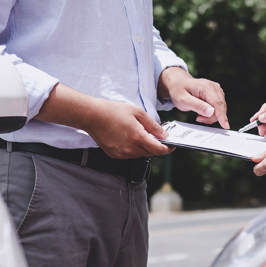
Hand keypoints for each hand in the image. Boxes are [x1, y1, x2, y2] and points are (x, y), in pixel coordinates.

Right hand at [34, 83, 172, 157]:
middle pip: (150, 153)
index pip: (158, 150)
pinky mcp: (115, 155)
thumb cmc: (114, 111)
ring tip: (142, 135)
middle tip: (158, 137)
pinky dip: (134, 149)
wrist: (93, 116)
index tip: (172, 146)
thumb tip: (164, 134)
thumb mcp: (137, 113)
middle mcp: (130, 149)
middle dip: (157, 147)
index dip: (168, 149)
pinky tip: (130, 138)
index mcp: (138, 137)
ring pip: (140, 154)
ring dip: (145, 147)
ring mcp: (122, 153)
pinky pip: (130, 155)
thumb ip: (153, 125)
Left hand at [158, 67, 228, 127]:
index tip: (225, 126)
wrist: (178, 84)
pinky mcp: (217, 94)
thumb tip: (211, 112)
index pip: (217, 103)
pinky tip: (203, 111)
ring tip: (198, 114)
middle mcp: (214, 87)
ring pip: (220, 109)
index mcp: (206, 87)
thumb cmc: (179, 91)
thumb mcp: (183, 100)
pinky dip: (212, 113)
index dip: (222, 116)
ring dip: (211, 116)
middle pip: (220, 108)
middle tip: (198, 118)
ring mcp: (217, 90)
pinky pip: (218, 107)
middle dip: (211, 117)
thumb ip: (197, 106)